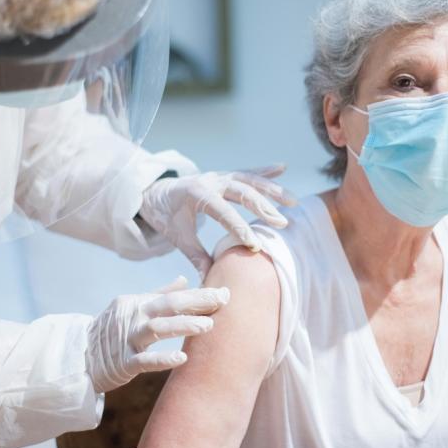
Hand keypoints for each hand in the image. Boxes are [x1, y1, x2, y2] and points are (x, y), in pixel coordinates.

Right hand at [87, 276, 228, 392]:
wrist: (80, 356)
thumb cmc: (112, 330)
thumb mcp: (133, 307)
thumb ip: (158, 294)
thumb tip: (184, 279)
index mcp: (138, 303)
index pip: (174, 296)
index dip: (199, 295)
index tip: (225, 293)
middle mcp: (133, 317)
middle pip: (168, 306)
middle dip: (197, 303)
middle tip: (223, 301)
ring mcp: (127, 339)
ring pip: (157, 329)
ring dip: (183, 326)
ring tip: (209, 326)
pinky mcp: (123, 362)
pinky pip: (144, 360)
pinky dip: (162, 359)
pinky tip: (183, 358)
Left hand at [139, 164, 297, 277]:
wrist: (155, 192)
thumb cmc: (166, 216)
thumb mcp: (177, 237)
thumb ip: (195, 256)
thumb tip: (210, 280)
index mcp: (195, 194)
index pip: (221, 211)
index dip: (238, 228)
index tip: (255, 245)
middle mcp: (210, 180)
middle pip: (240, 191)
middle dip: (262, 207)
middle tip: (282, 223)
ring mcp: (219, 176)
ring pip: (249, 180)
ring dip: (271, 190)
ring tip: (292, 202)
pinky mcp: (224, 176)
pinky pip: (247, 173)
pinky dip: (265, 171)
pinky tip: (283, 167)